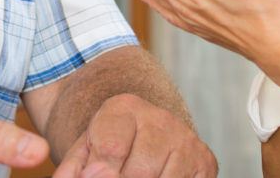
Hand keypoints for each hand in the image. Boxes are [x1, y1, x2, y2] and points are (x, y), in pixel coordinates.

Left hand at [52, 93, 216, 177]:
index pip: (111, 148)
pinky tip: (157, 177)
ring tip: (136, 174)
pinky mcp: (205, 161)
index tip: (95, 173)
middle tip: (120, 173)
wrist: (145, 139)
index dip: (99, 172)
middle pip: (138, 171)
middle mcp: (160, 118)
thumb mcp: (85, 153)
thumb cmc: (111, 149)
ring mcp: (185, 139)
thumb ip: (73, 168)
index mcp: (124, 108)